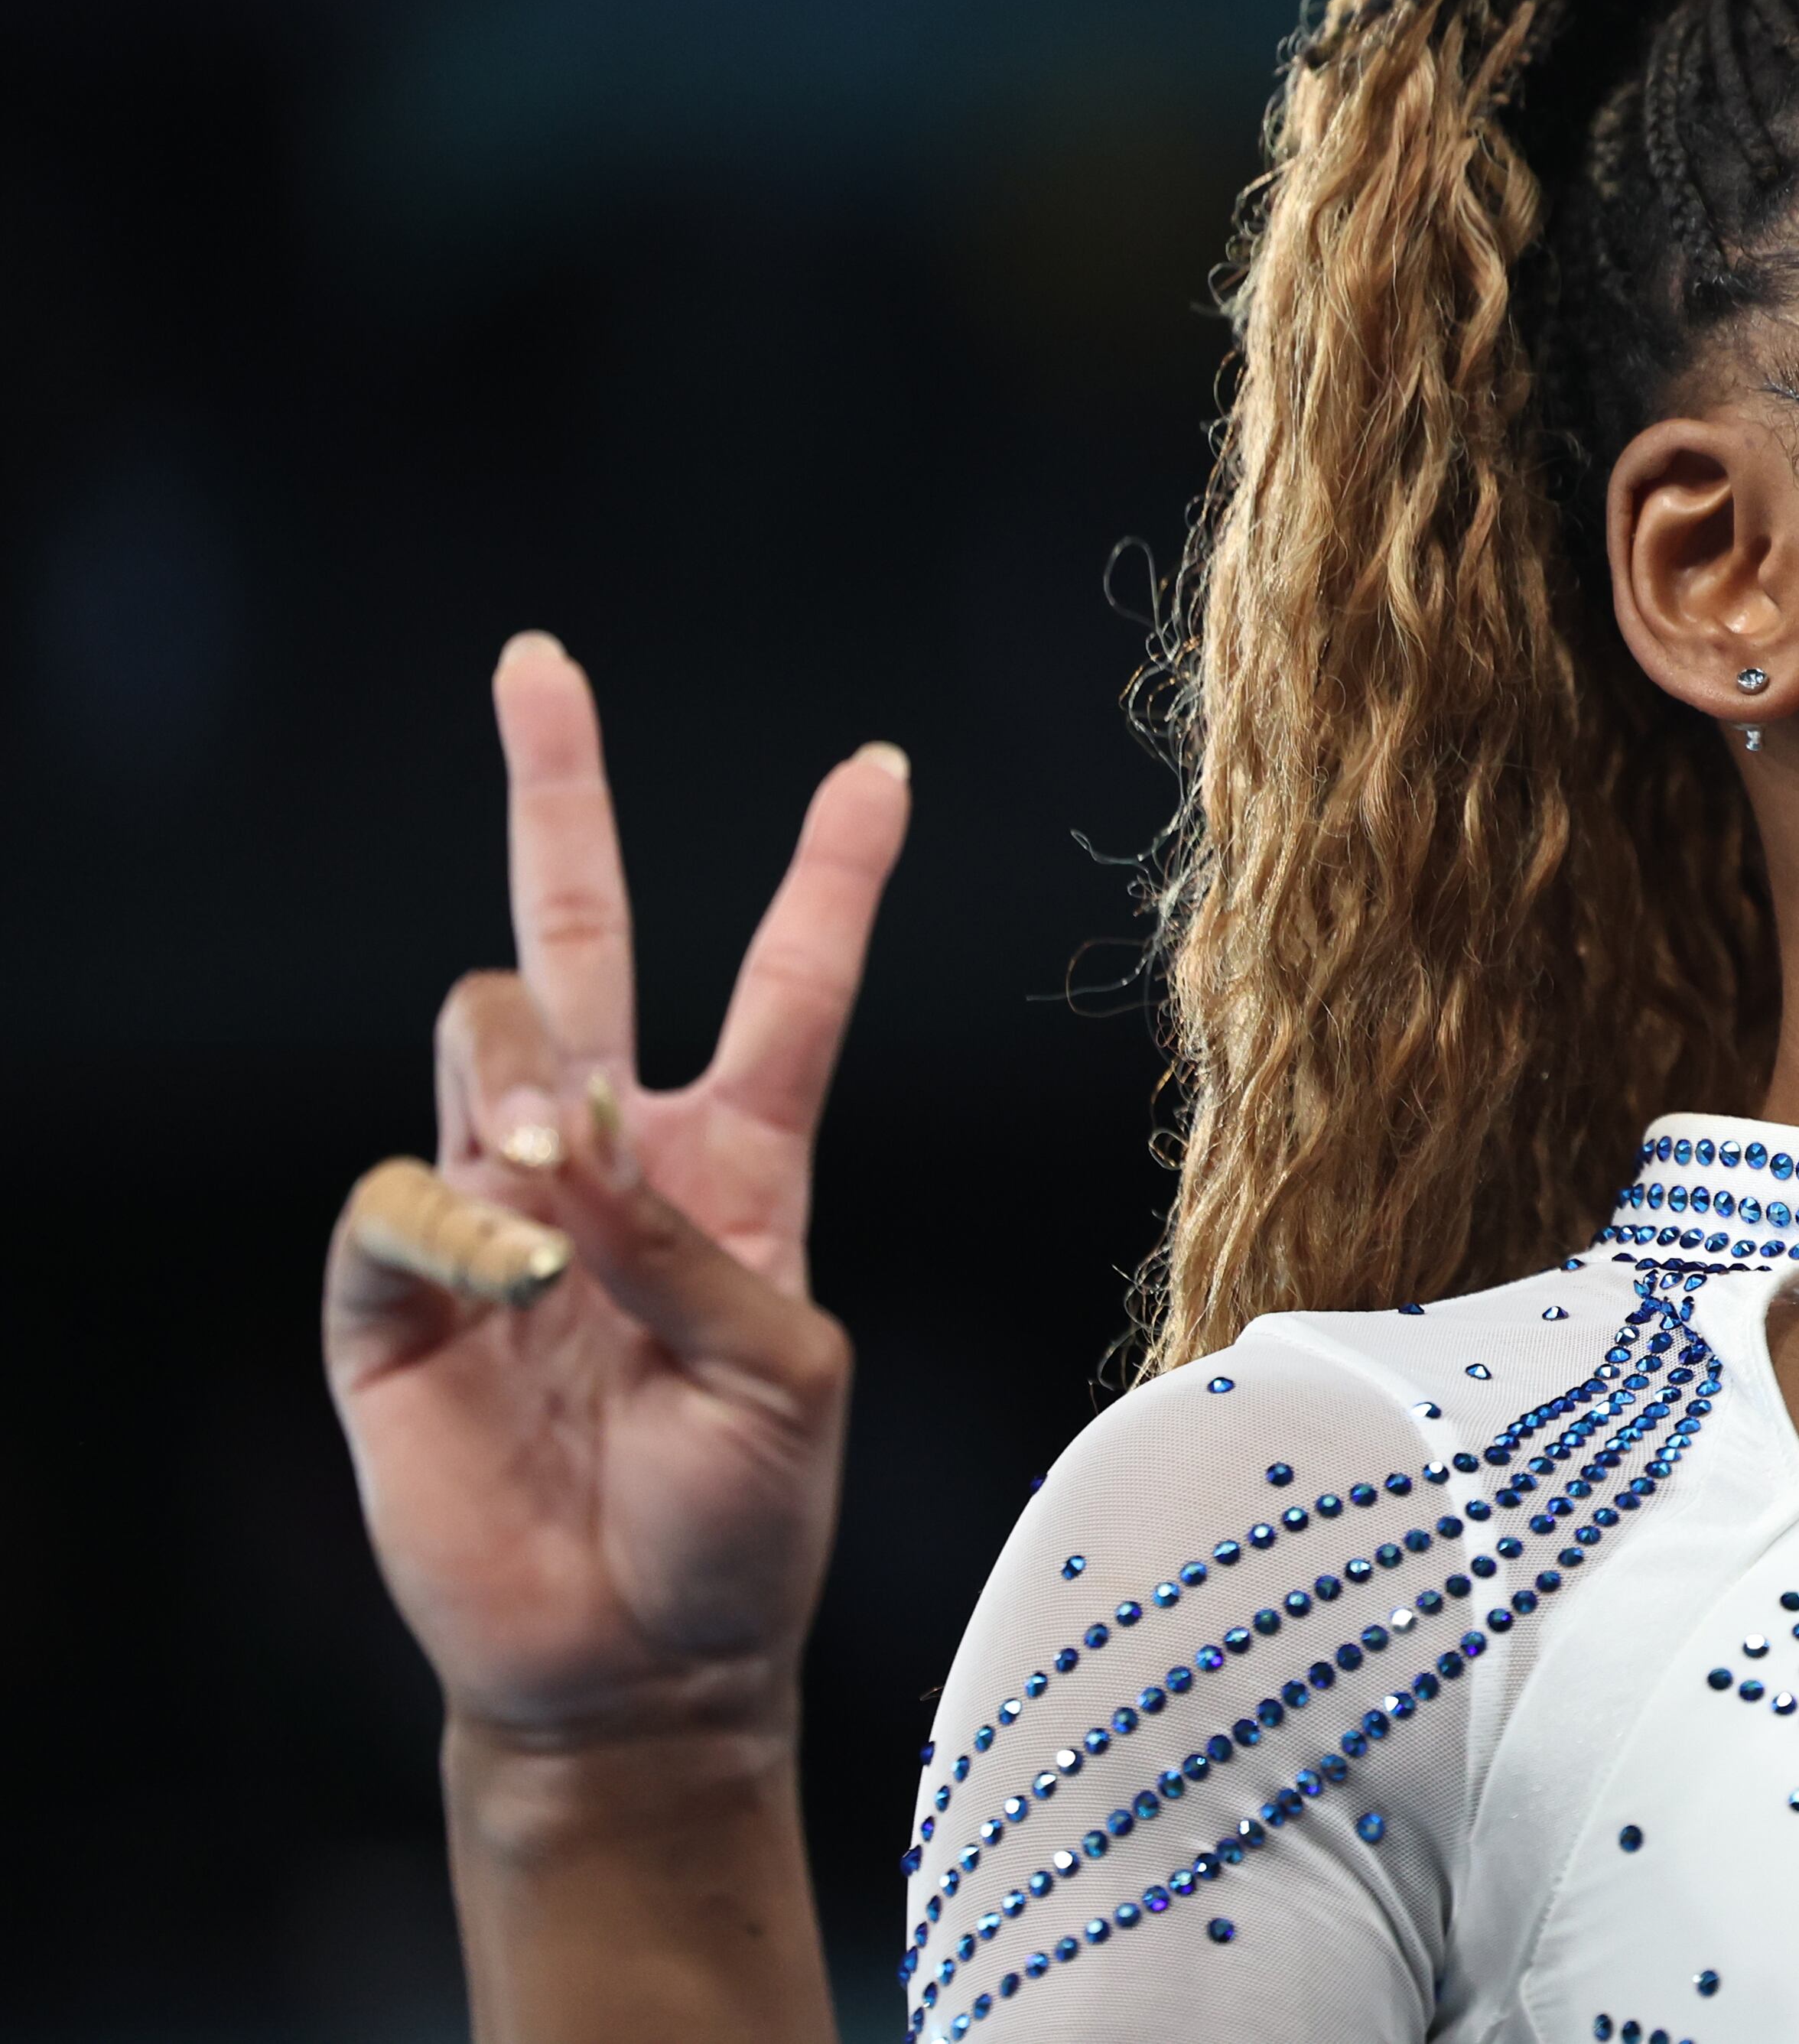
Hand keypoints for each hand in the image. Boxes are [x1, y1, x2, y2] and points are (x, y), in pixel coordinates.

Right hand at [324, 631, 908, 1753]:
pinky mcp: (398, 1291)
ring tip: (554, 1170)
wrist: (635, 1658)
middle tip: (538, 663)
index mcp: (743, 1164)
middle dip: (557, 796)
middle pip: (576, 936)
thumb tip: (558, 1143)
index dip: (832, 880)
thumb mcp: (784, 1376)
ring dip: (517, 1070)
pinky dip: (448, 1230)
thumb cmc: (741, 1521)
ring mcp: (496, 1211)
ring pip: (479, 1031)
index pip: (790, 986)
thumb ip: (687, 1245)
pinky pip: (394, 1200)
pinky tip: (497, 1287)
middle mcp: (614, 1158)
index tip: (880, 769)